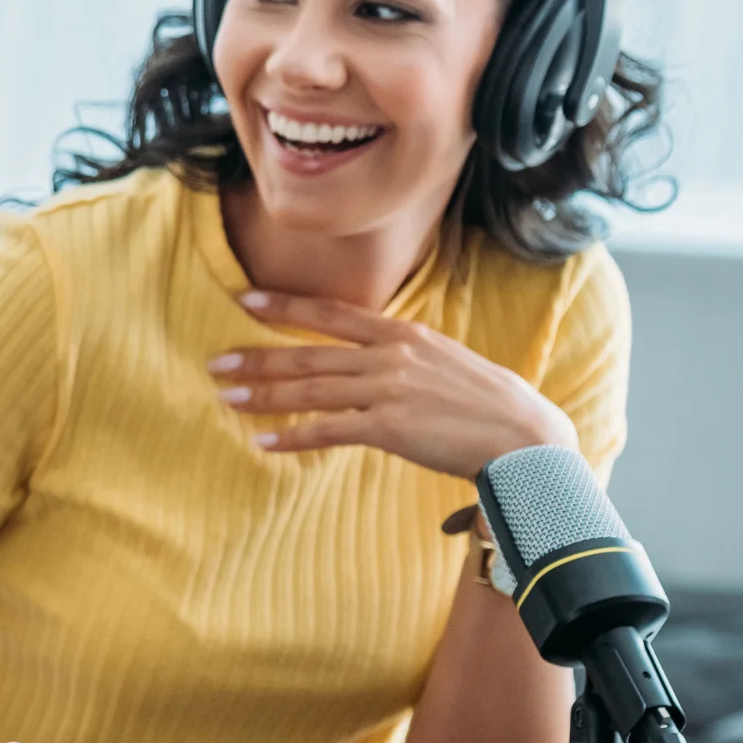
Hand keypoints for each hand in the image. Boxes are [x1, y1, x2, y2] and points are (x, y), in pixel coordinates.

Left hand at [208, 289, 576, 478]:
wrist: (526, 439)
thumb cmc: (491, 406)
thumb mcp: (448, 362)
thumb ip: (407, 356)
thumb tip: (376, 358)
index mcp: (405, 334)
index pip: (332, 313)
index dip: (286, 306)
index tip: (245, 300)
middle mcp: (391, 356)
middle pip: (309, 352)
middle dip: (258, 356)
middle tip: (216, 361)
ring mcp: (388, 390)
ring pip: (310, 389)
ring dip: (264, 395)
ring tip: (227, 398)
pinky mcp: (389, 428)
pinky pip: (328, 431)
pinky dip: (292, 437)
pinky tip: (264, 442)